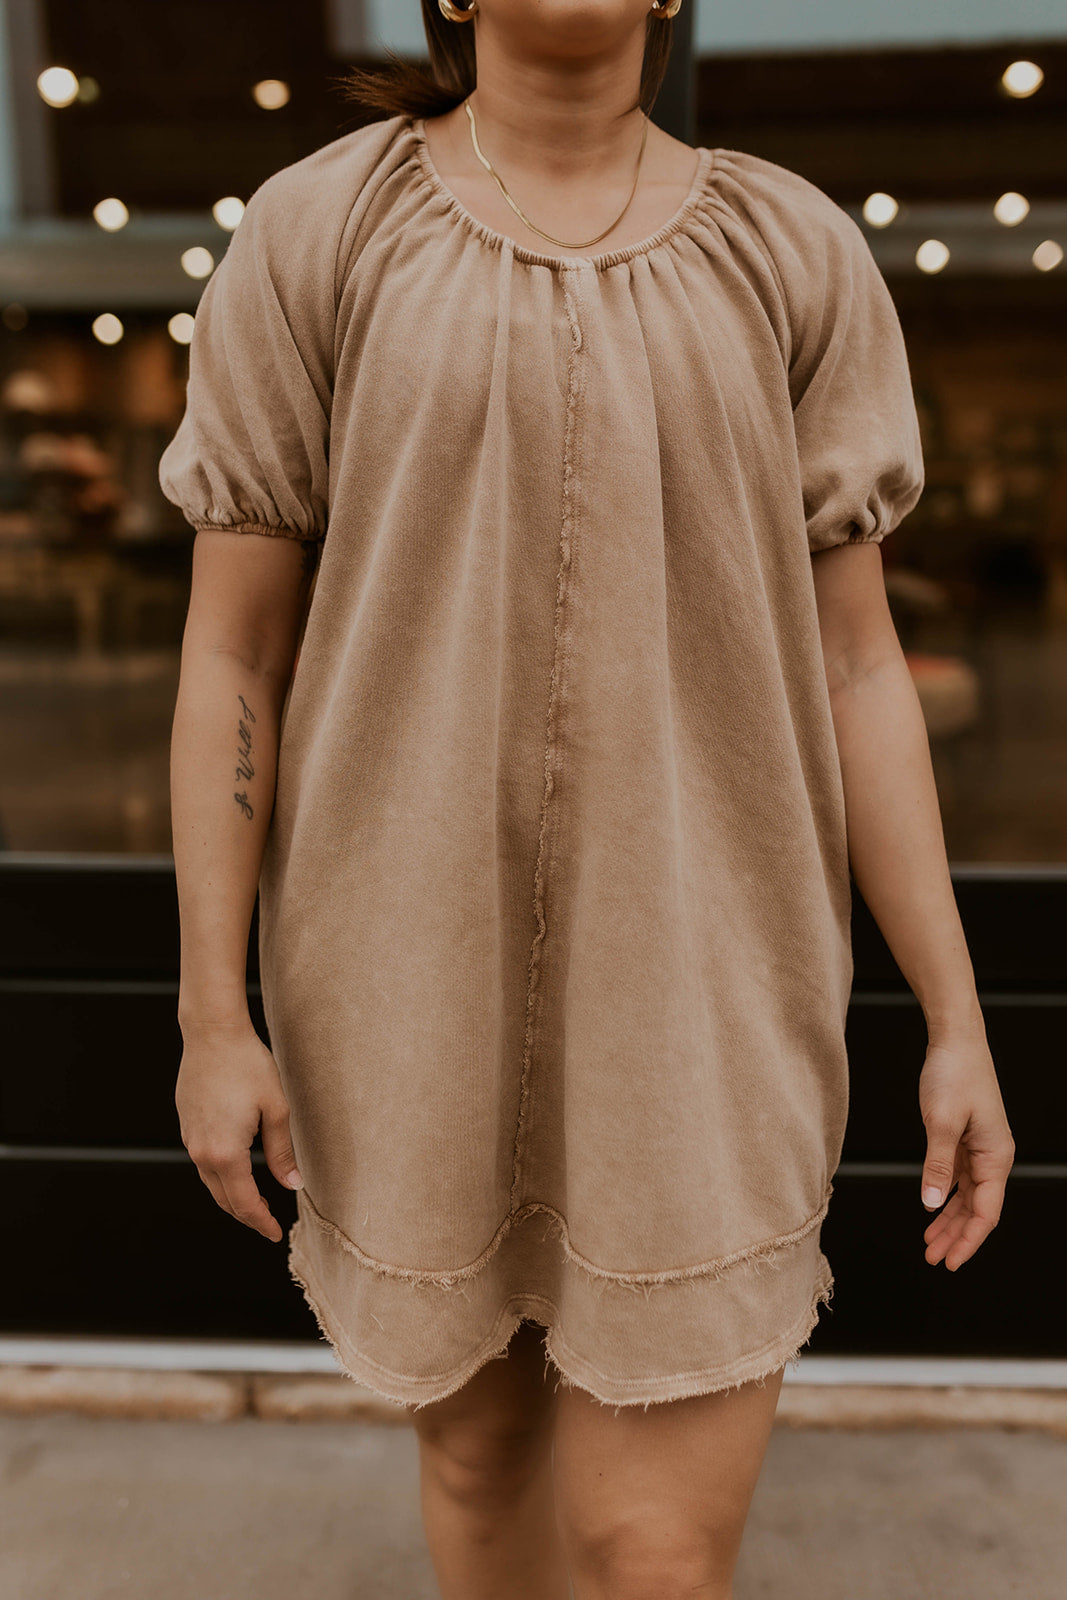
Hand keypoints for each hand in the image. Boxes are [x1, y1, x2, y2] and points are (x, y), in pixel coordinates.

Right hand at [176, 1016, 303, 1243]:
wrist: (212, 1034)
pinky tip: (234, 1172)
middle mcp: (201, 1152)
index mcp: (226, 1153)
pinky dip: (219, 1177)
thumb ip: (282, 1152)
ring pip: (210, 1183)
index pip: (244, 1203)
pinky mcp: (186, 1125)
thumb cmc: (247, 1065)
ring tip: (254, 1203)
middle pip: (224, 1199)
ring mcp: (190, 1139)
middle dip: (246, 1215)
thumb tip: (292, 1184)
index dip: (261, 1222)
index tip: (274, 1233)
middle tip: (267, 1224)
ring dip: (231, 1197)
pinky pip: (202, 1163)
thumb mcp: (276, 1109)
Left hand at [917, 1032, 1014, 1270]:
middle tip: (934, 1260)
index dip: (969, 1240)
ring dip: (949, 1220)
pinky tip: (932, 1210)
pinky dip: (945, 1196)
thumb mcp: (941, 1122)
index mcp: (996, 1157)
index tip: (951, 1262)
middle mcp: (992, 1156)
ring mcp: (979, 1148)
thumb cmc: (954, 1074)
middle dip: (957, 1237)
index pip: (986, 1213)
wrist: (955, 1040)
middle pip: (977, 1209)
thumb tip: (931, 1204)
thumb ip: (937, 1165)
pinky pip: (957, 1178)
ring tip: (930, 1244)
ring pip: (966, 1196)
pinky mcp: (964, 1138)